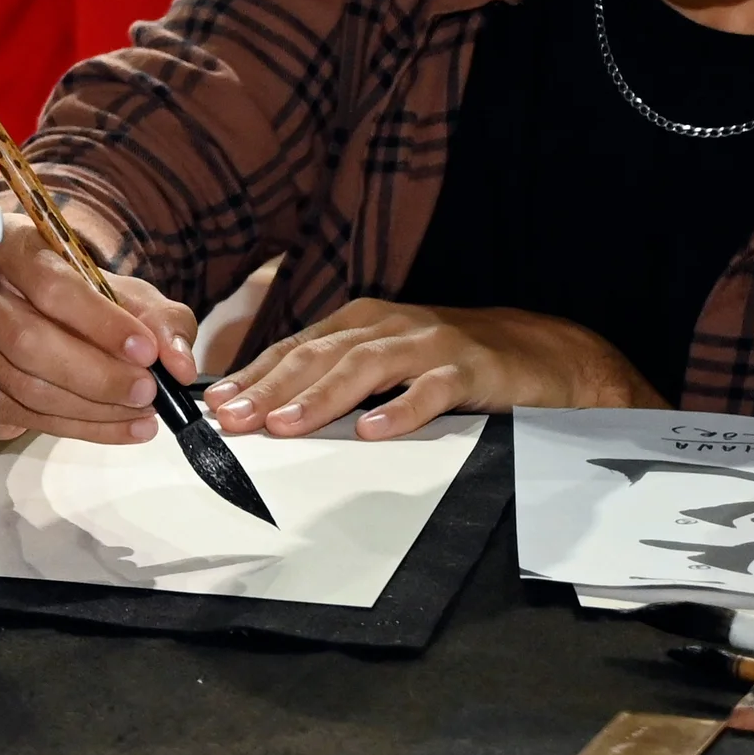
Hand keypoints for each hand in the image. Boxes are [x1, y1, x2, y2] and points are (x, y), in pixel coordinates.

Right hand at [0, 205, 199, 441]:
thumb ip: (159, 317)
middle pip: (27, 340)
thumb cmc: (78, 294)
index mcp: (13, 246)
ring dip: (90, 408)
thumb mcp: (124, 290)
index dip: (99, 322)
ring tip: (141, 412)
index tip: (145, 352)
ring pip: (23, 384)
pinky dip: (80, 428)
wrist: (30, 309)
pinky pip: (23, 415)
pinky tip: (121, 428)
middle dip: (96, 374)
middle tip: (145, 391)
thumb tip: (177, 362)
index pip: (50, 285)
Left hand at [205, 299, 656, 438]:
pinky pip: (431, 389)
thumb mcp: (384, 363)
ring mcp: (429, 344)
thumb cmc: (449, 360)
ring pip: (365, 367)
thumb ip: (332, 379)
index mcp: (360, 323)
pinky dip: (400, 409)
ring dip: (321, 397)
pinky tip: (373, 431)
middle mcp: (389, 325)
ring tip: (285, 425)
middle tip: (234, 419)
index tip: (214, 405)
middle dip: (271, 388)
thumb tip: (263, 409)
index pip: (295, 349)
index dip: (253, 376)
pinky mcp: (469, 368)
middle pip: (319, 356)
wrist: (538, 353)